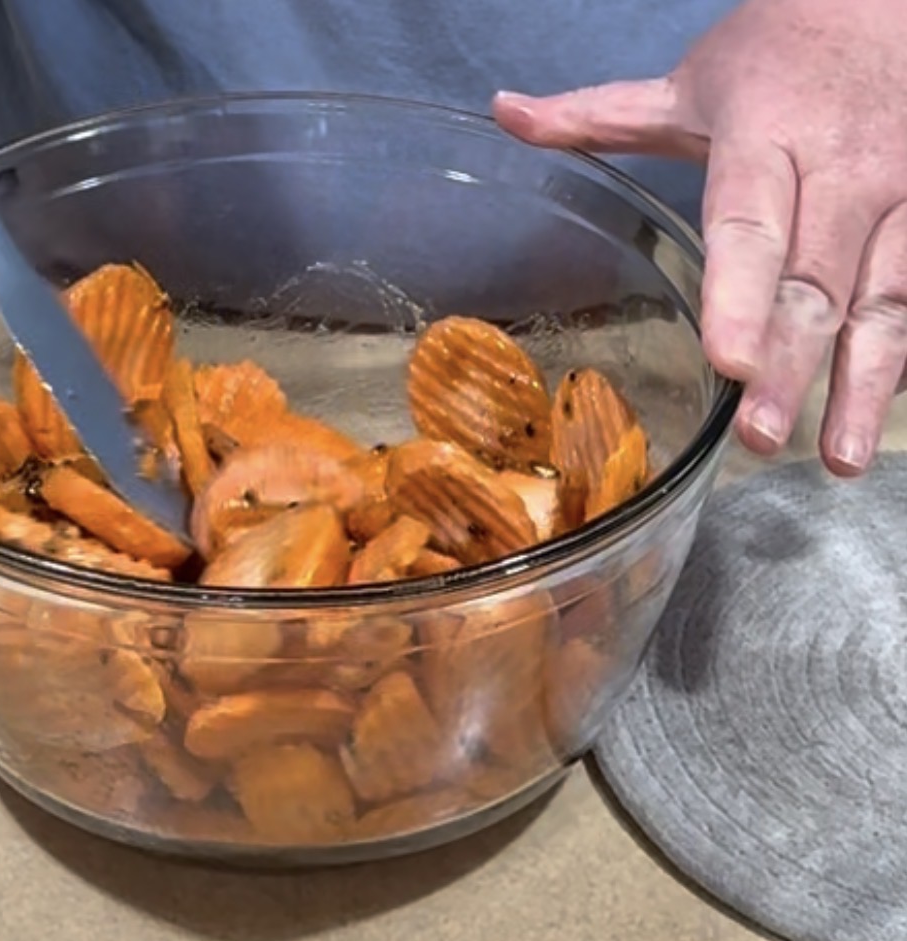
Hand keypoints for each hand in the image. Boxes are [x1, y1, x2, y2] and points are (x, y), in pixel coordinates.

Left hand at [494, 0, 906, 476]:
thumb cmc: (779, 52)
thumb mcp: (688, 81)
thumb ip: (597, 114)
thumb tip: (504, 114)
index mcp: (766, 138)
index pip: (749, 226)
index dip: (740, 295)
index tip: (727, 360)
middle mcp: (842, 170)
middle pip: (814, 282)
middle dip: (791, 365)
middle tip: (760, 436)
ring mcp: (902, 194)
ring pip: (886, 299)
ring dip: (862, 382)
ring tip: (839, 457)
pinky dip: (900, 357)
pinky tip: (875, 414)